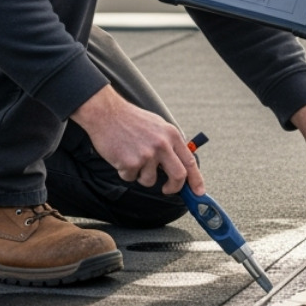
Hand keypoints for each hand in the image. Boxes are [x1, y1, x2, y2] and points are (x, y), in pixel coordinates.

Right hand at [70, 85, 203, 195]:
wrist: (106, 112)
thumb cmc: (130, 119)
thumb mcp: (158, 125)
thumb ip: (169, 144)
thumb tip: (179, 165)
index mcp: (172, 135)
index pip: (190, 162)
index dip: (196, 180)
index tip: (199, 192)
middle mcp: (162, 145)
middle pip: (178, 176)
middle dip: (174, 188)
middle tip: (167, 190)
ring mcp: (147, 154)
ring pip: (150, 181)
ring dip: (141, 176)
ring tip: (132, 158)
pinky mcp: (131, 162)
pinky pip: (131, 178)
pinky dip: (125, 172)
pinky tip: (120, 156)